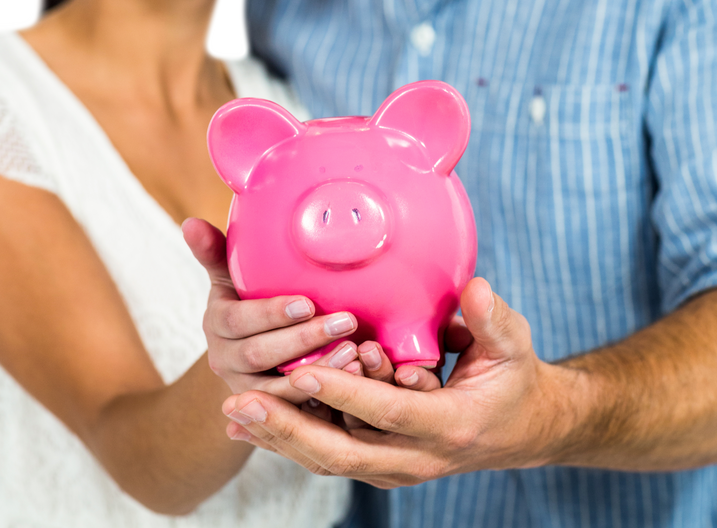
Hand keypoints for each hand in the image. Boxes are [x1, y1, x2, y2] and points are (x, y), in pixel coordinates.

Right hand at [182, 218, 365, 406]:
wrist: (245, 354)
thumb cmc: (245, 300)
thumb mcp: (229, 278)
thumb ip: (214, 252)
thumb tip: (190, 222)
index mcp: (216, 325)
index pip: (238, 322)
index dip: (271, 314)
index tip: (306, 302)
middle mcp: (224, 361)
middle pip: (260, 356)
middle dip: (304, 339)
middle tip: (345, 321)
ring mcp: (246, 391)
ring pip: (279, 390)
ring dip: (319, 372)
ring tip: (354, 352)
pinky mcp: (270, 413)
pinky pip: (296, 411)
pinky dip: (325, 398)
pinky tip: (353, 378)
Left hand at [220, 279, 582, 484]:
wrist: (520, 430)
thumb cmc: (513, 380)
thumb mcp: (513, 346)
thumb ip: (493, 318)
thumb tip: (476, 289)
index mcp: (449, 424)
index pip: (388, 413)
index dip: (344, 395)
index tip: (304, 373)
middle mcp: (416, 456)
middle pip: (342, 451)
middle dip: (287, 428)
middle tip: (241, 402)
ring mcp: (395, 465)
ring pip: (328, 459)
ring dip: (279, 436)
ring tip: (233, 412)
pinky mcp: (380, 461)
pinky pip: (329, 454)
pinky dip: (289, 441)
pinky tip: (251, 426)